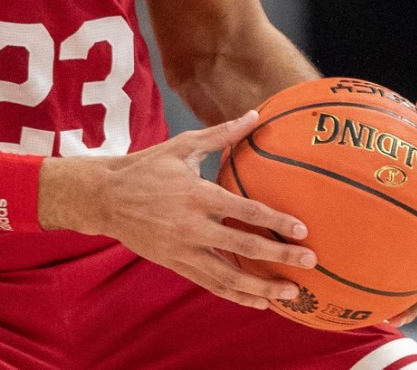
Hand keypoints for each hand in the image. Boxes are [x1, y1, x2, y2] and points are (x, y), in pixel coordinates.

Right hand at [41, 111, 317, 309]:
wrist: (105, 196)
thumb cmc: (146, 166)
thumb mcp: (182, 146)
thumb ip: (221, 134)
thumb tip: (255, 115)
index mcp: (196, 194)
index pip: (244, 210)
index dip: (275, 221)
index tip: (302, 229)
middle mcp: (192, 225)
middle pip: (244, 246)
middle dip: (280, 256)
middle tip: (310, 261)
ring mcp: (183, 249)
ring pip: (229, 276)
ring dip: (262, 287)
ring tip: (290, 294)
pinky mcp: (176, 264)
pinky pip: (211, 284)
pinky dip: (236, 295)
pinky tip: (258, 302)